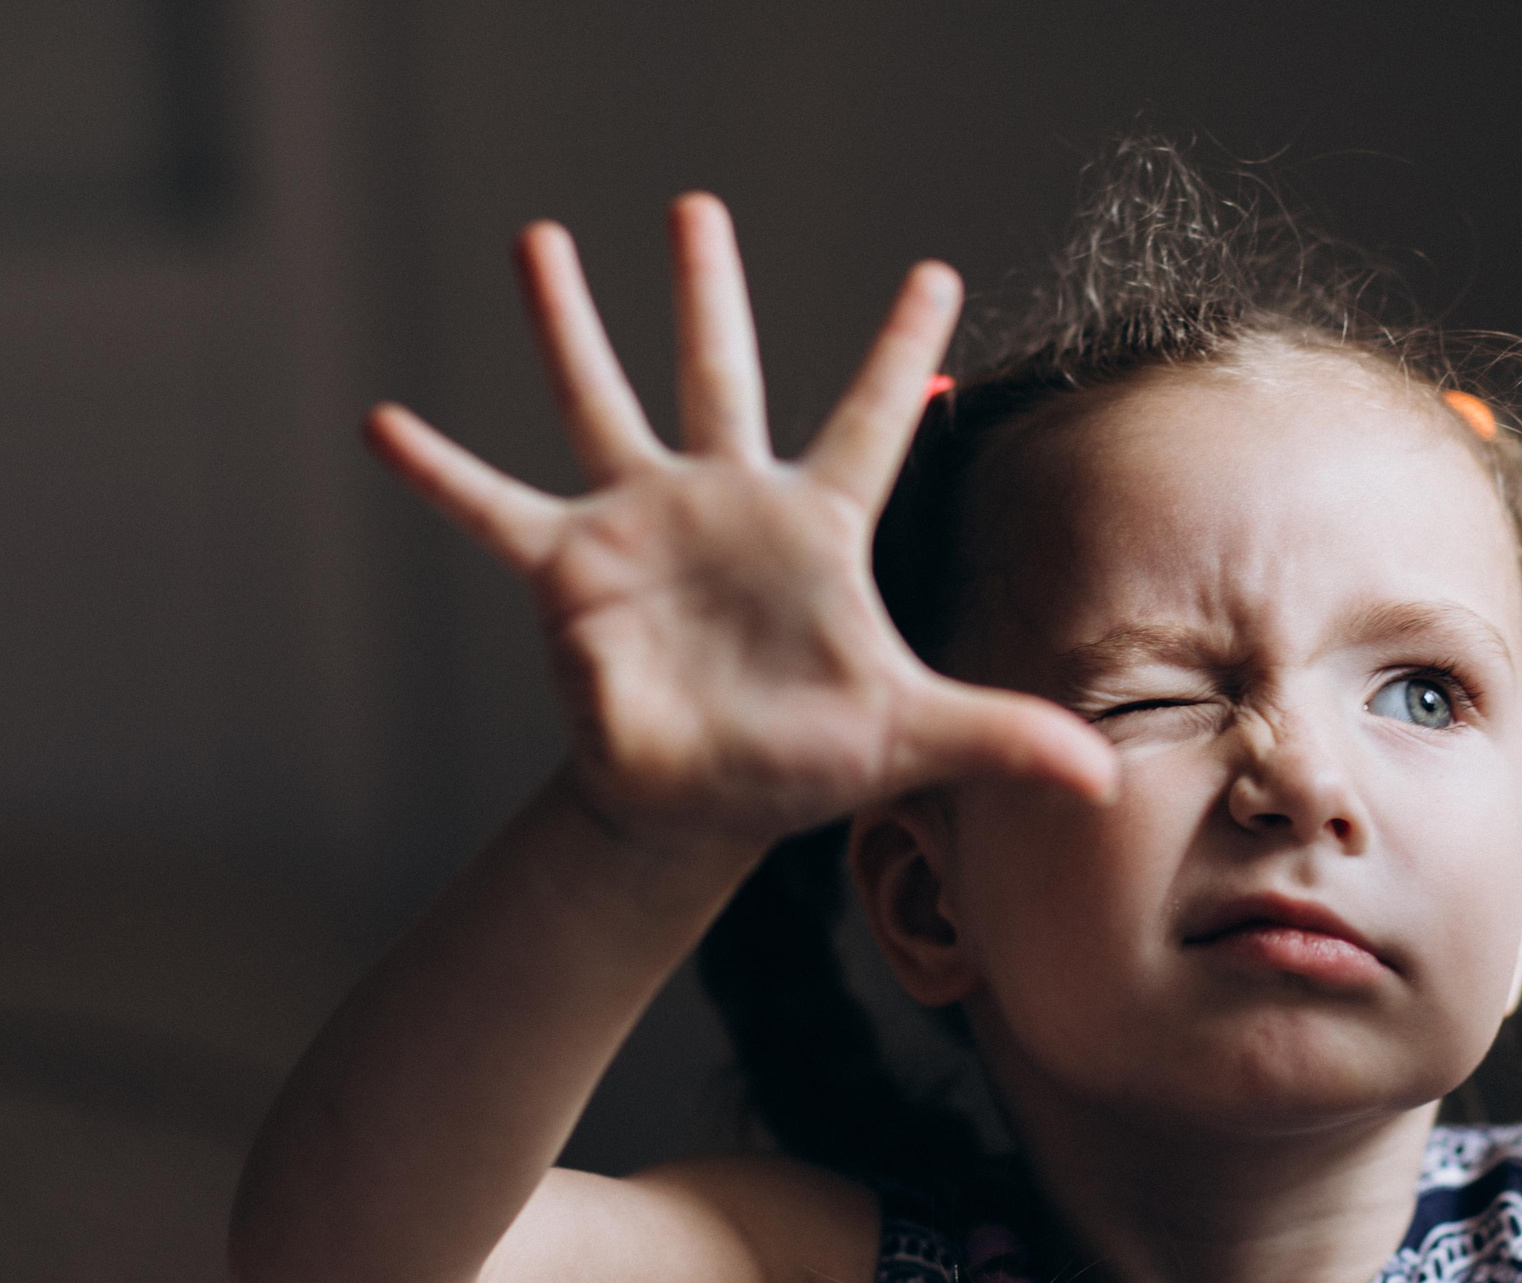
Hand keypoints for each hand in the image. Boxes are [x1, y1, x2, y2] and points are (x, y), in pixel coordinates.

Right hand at [363, 194, 1117, 857]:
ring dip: (567, 326)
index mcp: (818, 528)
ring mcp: (641, 526)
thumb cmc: (804, 762)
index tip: (938, 271)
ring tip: (538, 237)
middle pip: (720, 374)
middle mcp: (727, 504)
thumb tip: (1105, 785)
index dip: (903, 350)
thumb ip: (1005, 741)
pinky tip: (382, 420)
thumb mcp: (911, 741)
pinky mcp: (566, 572)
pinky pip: (491, 509)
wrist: (697, 805)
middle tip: (696, 204)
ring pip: (600, 404)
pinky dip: (439, 472)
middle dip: (704, 291)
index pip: (874, 420)